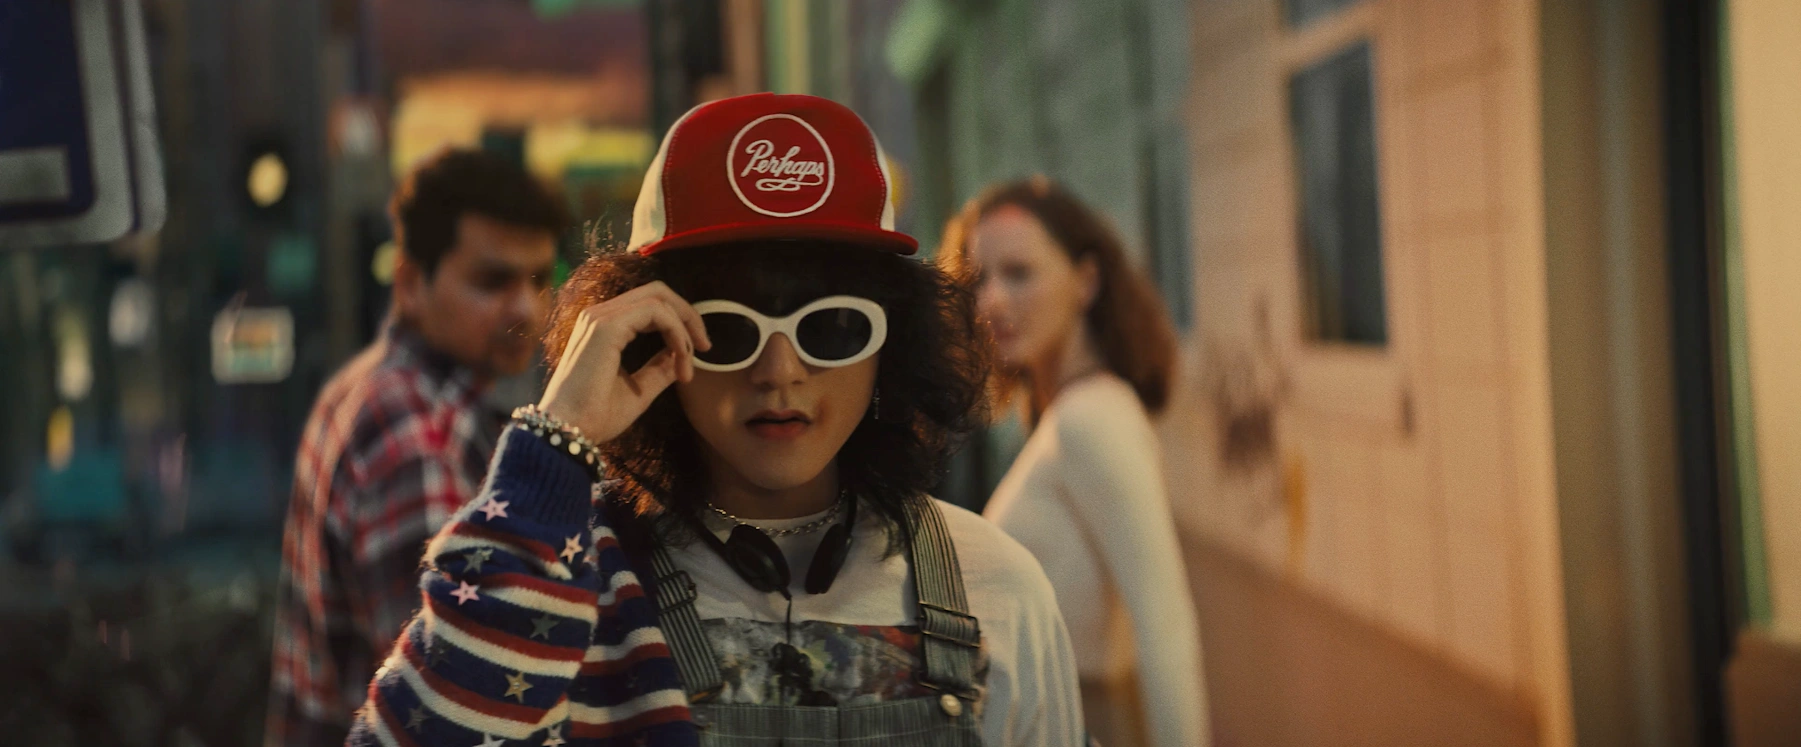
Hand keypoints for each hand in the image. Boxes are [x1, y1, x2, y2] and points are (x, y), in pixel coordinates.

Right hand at [537, 281, 711, 442]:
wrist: (570, 433)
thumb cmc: (595, 416)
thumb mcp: (638, 389)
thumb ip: (659, 369)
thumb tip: (680, 355)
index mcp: (604, 327)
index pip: (650, 304)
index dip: (680, 322)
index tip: (695, 355)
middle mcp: (600, 315)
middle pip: (657, 292)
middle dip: (688, 315)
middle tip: (705, 346)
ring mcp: (601, 317)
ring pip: (659, 298)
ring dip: (684, 327)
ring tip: (689, 363)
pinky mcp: (606, 326)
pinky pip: (656, 313)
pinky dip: (677, 333)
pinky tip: (681, 359)